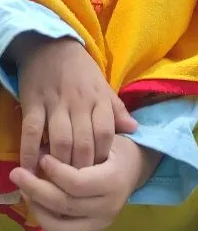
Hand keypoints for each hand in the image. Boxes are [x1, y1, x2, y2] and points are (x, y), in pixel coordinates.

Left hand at [9, 135, 160, 230]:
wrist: (136, 167)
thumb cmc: (116, 149)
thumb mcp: (103, 138)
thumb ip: (77, 144)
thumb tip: (40, 153)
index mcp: (113, 181)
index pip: (77, 183)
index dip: (55, 172)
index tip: (42, 158)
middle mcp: (109, 208)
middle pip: (65, 206)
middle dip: (36, 189)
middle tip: (17, 174)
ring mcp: (102, 225)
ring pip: (62, 229)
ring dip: (38, 212)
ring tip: (27, 193)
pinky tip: (41, 212)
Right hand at [17, 38, 136, 172]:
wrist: (49, 44)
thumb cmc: (80, 69)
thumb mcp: (102, 84)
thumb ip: (116, 108)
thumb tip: (134, 129)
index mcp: (98, 98)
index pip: (106, 133)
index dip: (103, 156)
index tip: (99, 173)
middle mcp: (79, 103)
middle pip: (84, 143)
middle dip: (83, 168)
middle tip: (79, 186)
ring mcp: (55, 104)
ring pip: (61, 141)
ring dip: (60, 165)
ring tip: (58, 182)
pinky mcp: (32, 104)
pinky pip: (32, 132)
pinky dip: (30, 153)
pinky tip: (30, 170)